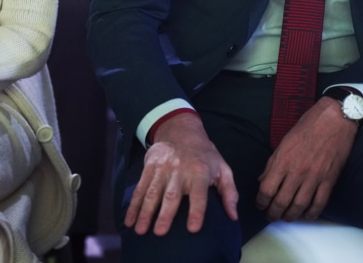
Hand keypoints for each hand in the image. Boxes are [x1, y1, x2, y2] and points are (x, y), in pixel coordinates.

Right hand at [125, 113, 238, 235]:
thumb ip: (229, 193)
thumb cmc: (204, 155)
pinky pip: (140, 188)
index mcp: (200, 172)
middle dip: (165, 214)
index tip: (193, 228)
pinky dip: (133, 205)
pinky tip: (130, 219)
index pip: (199, 194)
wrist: (181, 131)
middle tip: (160, 232)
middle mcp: (180, 170)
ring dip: (145, 212)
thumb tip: (233, 216)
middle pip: (172, 194)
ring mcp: (162, 168)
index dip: (197, 211)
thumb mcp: (222, 169)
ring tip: (141, 229)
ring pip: (152, 192)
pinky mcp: (149, 167)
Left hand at [256, 97, 356, 221]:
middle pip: (281, 202)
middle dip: (273, 213)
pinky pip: (320, 203)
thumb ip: (272, 163)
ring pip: (299, 206)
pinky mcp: (329, 179)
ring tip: (286, 217)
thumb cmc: (309, 126)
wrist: (335, 118)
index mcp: (283, 160)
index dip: (261, 201)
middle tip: (271, 216)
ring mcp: (314, 177)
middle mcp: (297, 171)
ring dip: (290, 216)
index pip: (266, 189)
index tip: (260, 204)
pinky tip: (307, 215)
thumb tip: (262, 180)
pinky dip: (312, 213)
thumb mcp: (285, 141)